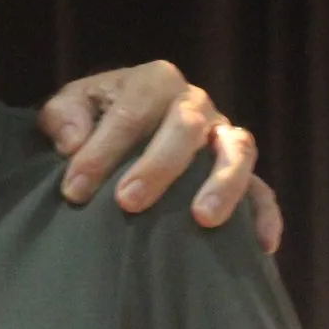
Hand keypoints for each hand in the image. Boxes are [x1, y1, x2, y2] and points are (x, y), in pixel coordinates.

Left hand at [40, 62, 281, 250]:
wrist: (115, 126)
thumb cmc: (90, 120)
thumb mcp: (69, 108)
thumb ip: (64, 117)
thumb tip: (72, 141)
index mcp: (154, 82)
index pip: (131, 113)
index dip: (102, 152)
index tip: (74, 190)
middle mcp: (195, 104)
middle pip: (187, 126)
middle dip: (158, 165)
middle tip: (128, 202)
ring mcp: (222, 136)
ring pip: (237, 150)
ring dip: (224, 183)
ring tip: (202, 219)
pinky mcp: (239, 170)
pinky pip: (262, 189)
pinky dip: (264, 214)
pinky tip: (261, 245)